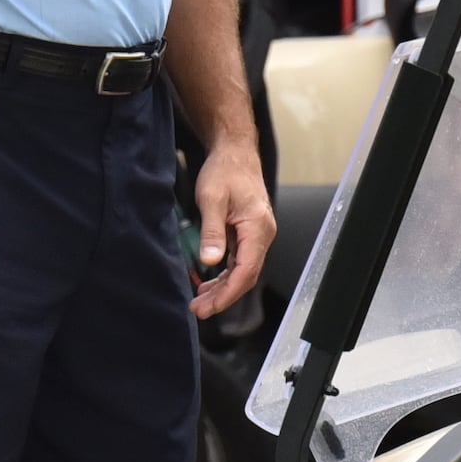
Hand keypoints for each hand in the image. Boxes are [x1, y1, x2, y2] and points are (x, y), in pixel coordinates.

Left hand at [188, 136, 274, 319]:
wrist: (234, 151)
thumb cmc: (225, 171)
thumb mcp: (212, 199)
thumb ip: (212, 231)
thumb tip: (211, 261)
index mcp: (258, 228)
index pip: (246, 271)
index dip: (227, 294)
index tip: (208, 307)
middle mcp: (262, 235)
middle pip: (245, 276)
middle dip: (223, 297)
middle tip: (198, 310)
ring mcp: (256, 235)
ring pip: (242, 271)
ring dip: (222, 288)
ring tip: (199, 300)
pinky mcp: (248, 233)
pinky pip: (238, 260)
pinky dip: (223, 274)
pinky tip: (207, 281)